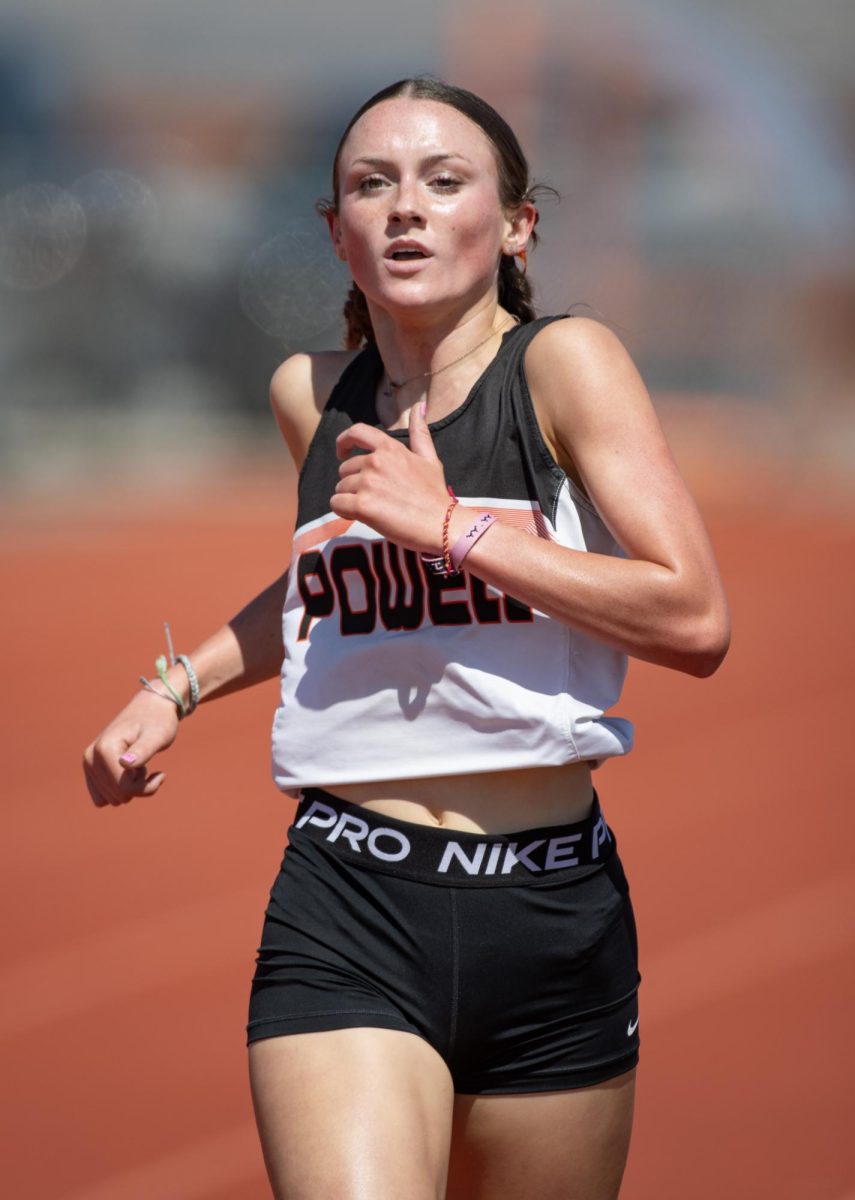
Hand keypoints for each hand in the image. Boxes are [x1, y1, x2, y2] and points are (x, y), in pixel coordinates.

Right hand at [83, 688, 180, 807]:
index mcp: (104, 749)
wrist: (151, 708)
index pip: (124, 788)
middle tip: (148, 768)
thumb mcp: (158, 735)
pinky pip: (103, 798)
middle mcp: (90, 757)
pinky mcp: (91, 770)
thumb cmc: (158, 721)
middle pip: (118, 796)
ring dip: (130, 787)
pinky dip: (120, 790)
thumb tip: (125, 763)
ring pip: (112, 799)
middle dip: (138, 787)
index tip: (162, 774)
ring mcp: (88, 764)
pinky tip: (131, 774)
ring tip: (138, 766)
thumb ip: (143, 750)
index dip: (146, 786)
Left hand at [331, 401, 449, 553]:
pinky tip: (360, 516)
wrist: (441, 525)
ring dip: (350, 499)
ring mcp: (367, 483)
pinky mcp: (362, 505)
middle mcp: (375, 462)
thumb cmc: (435, 495)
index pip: (356, 432)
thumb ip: (419, 433)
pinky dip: (343, 511)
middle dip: (354, 483)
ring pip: (340, 488)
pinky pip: (337, 504)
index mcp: (390, 449)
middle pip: (345, 469)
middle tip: (375, 497)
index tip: (342, 453)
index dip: (343, 441)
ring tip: (373, 509)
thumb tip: (419, 407)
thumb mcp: (430, 459)